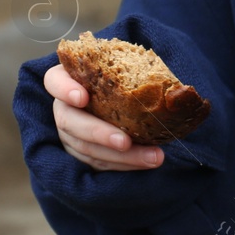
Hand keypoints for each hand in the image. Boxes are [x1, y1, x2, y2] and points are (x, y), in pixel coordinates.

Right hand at [45, 64, 163, 170]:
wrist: (131, 98)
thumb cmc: (130, 78)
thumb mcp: (131, 69)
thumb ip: (139, 72)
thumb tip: (179, 88)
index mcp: (70, 78)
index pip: (55, 81)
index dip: (65, 89)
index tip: (82, 97)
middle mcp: (64, 106)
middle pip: (69, 121)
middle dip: (98, 133)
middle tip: (124, 142)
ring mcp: (70, 133)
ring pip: (85, 147)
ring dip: (120, 156)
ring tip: (153, 158)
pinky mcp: (82, 153)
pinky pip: (98, 163)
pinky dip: (123, 165)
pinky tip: (146, 163)